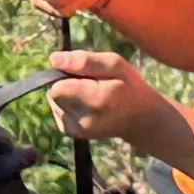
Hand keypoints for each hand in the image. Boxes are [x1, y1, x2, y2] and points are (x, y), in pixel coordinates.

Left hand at [47, 48, 164, 143]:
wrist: (140, 120)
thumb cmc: (129, 87)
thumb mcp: (115, 65)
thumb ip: (84, 60)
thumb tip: (53, 59)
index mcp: (97, 100)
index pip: (57, 88)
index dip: (66, 75)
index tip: (83, 74)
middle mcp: (84, 120)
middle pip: (54, 95)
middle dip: (66, 84)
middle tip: (89, 84)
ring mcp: (78, 130)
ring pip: (54, 103)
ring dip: (67, 95)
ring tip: (89, 94)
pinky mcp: (74, 133)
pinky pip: (57, 112)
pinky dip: (67, 106)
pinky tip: (85, 104)